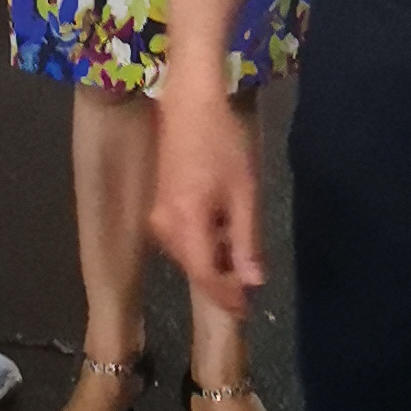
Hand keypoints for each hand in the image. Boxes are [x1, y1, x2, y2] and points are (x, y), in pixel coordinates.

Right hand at [150, 88, 262, 315]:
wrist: (192, 100)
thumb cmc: (224, 142)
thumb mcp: (245, 192)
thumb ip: (246, 241)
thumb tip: (252, 283)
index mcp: (185, 223)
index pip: (204, 276)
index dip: (226, 296)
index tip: (248, 309)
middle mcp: (164, 225)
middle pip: (194, 267)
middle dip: (222, 279)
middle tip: (251, 279)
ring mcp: (158, 214)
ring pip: (188, 253)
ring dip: (213, 260)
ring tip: (240, 252)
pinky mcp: (160, 204)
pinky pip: (182, 237)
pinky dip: (203, 242)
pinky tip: (222, 229)